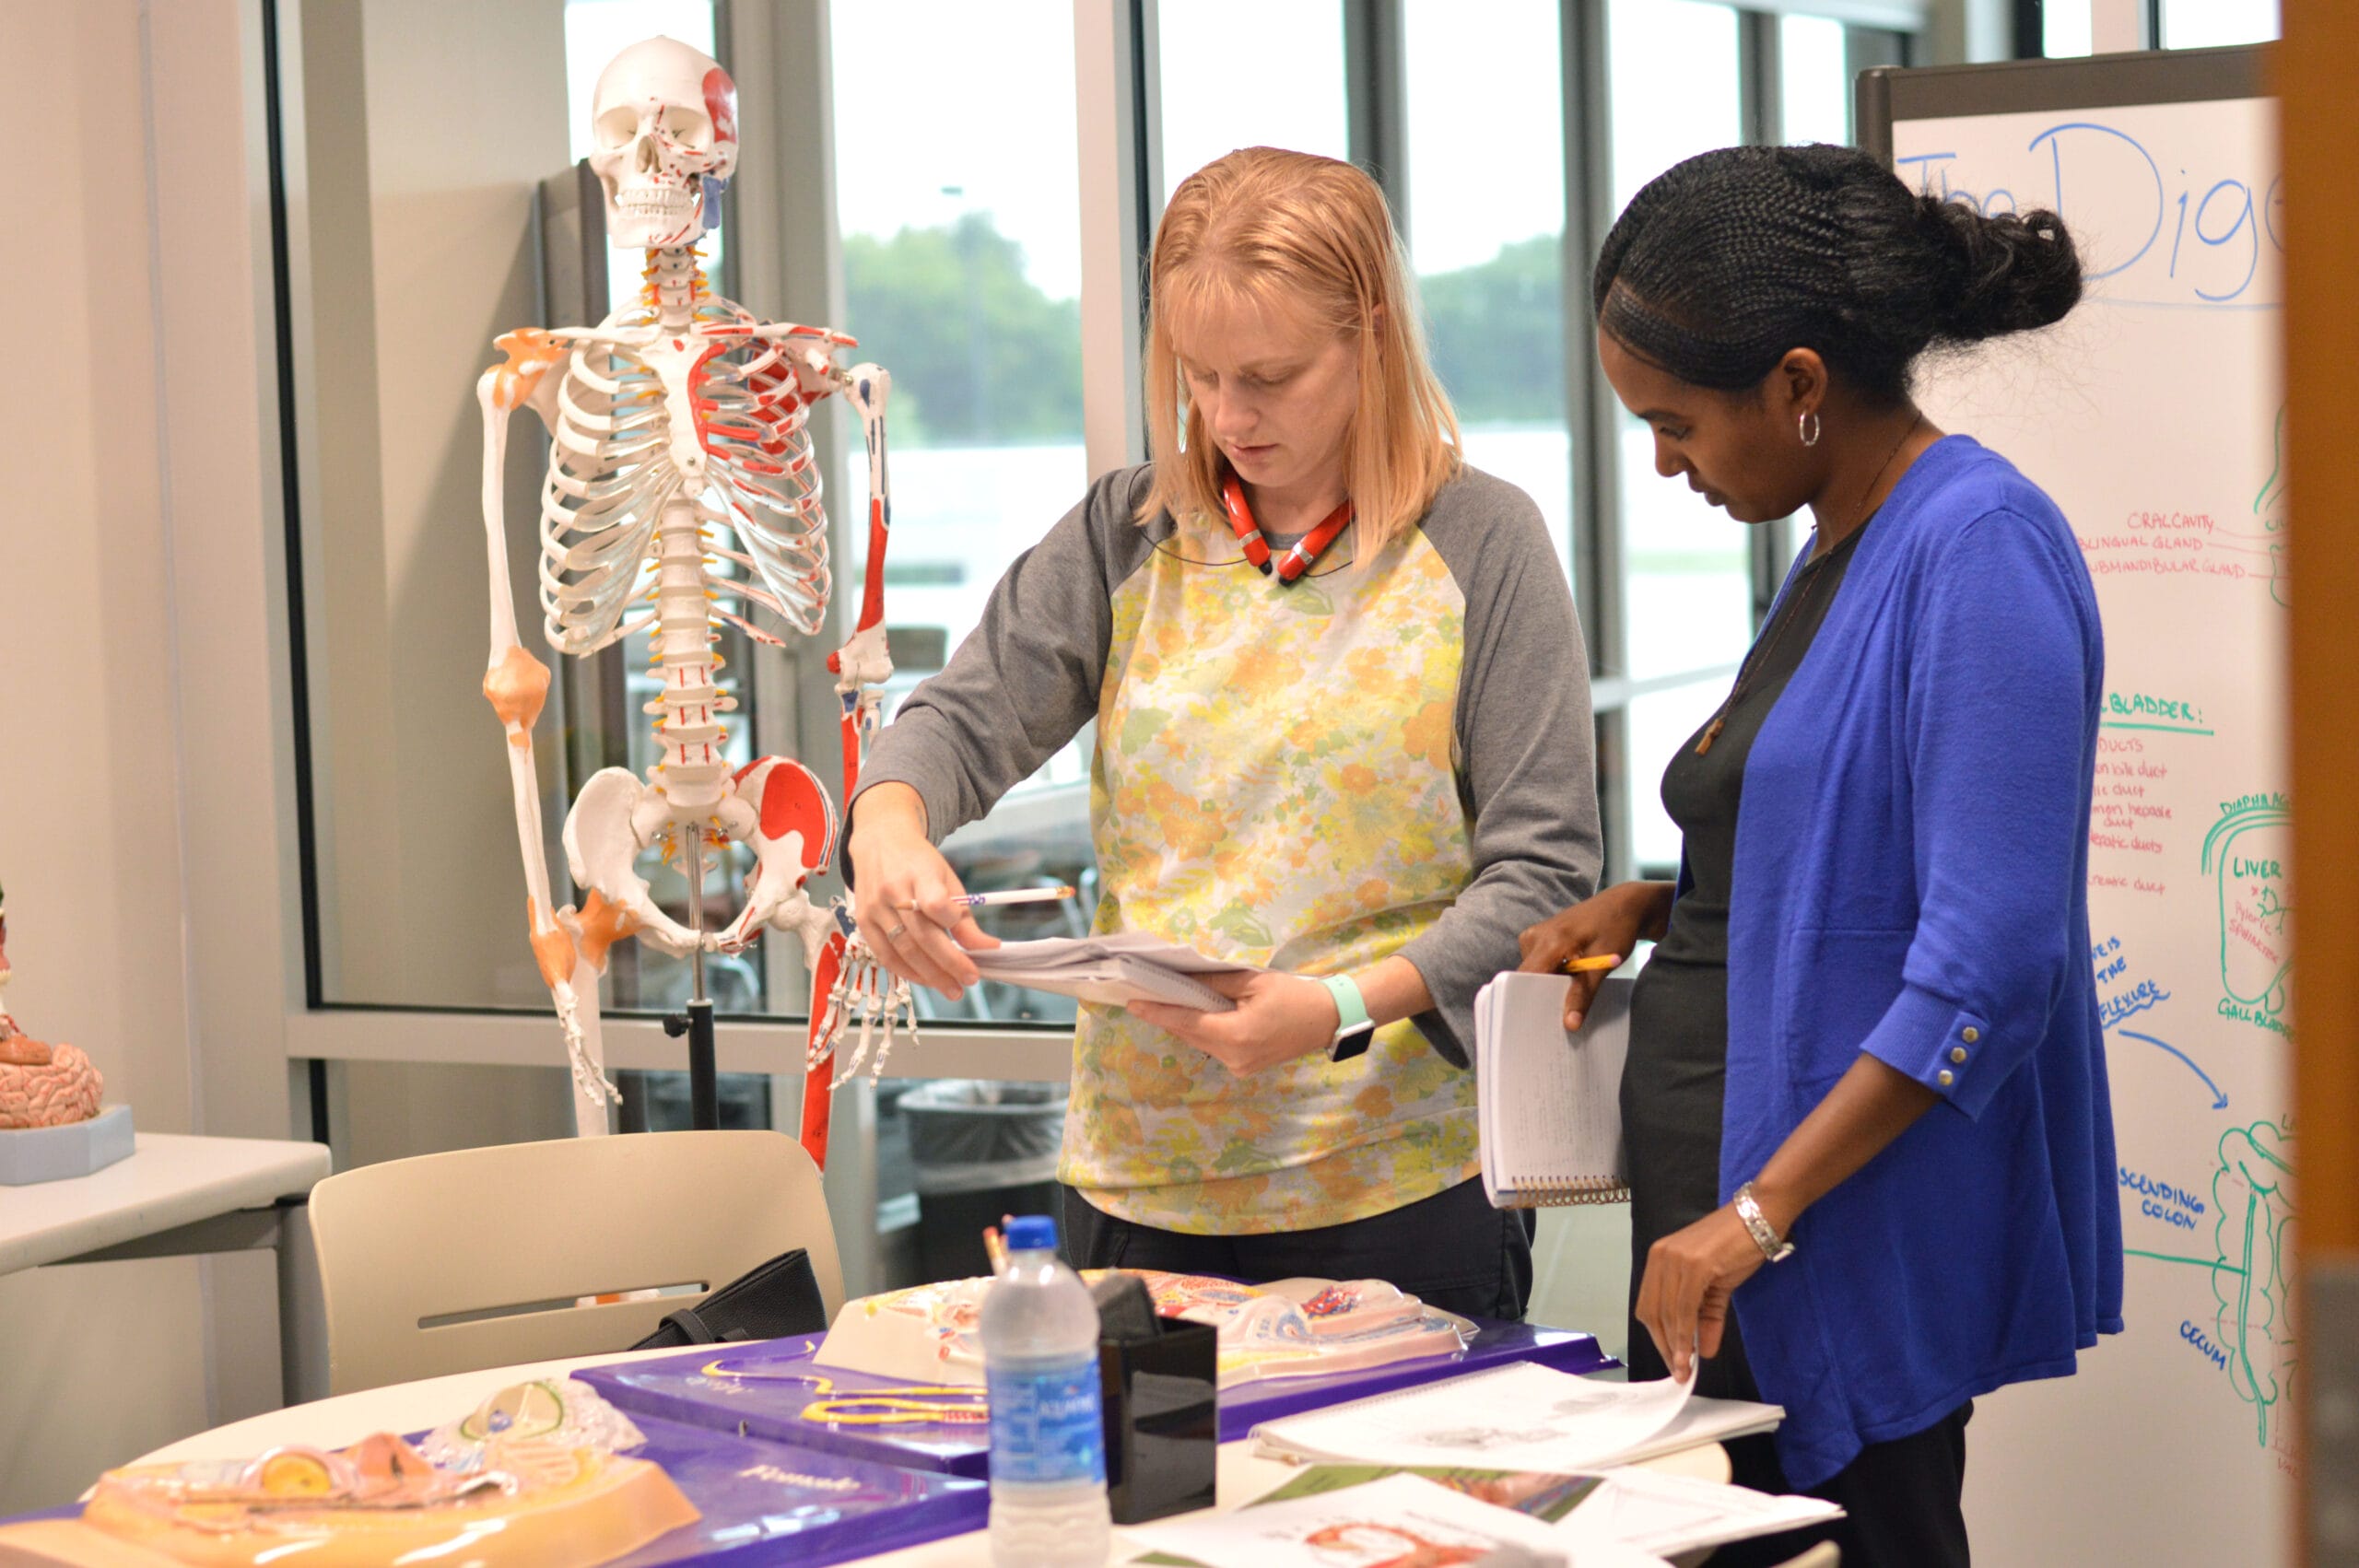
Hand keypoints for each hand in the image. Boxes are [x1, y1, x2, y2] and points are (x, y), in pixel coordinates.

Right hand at [844, 784, 998, 1000]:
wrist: (879, 842)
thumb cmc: (918, 862)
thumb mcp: (947, 878)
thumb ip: (963, 915)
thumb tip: (987, 948)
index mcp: (918, 873)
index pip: (935, 903)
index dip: (953, 924)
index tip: (976, 942)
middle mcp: (892, 891)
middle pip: (921, 935)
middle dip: (949, 964)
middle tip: (970, 980)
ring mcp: (874, 908)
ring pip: (903, 950)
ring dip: (930, 976)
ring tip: (952, 989)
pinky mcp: (863, 922)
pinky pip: (885, 955)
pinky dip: (907, 972)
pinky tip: (926, 980)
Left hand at [1127, 971, 1339, 1076]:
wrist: (1328, 1020)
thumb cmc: (1295, 995)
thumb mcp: (1253, 981)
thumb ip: (1216, 981)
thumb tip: (1184, 977)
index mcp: (1234, 1035)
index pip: (1186, 1021)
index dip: (1157, 1012)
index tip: (1132, 1004)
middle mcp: (1232, 1057)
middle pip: (1189, 1034)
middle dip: (1167, 1016)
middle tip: (1143, 996)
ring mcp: (1239, 1066)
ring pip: (1200, 1042)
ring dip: (1184, 1023)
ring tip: (1164, 1001)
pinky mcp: (1244, 1067)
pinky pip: (1214, 1047)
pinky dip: (1202, 1031)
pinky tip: (1195, 1014)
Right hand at [1517, 881, 1670, 1029]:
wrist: (1623, 905)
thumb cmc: (1616, 930)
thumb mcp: (1603, 964)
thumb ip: (1584, 994)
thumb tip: (1570, 1025)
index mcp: (1549, 941)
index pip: (1526, 977)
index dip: (1529, 1000)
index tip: (1541, 1022)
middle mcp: (1534, 936)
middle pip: (1528, 976)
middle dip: (1542, 996)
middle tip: (1560, 1016)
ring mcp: (1535, 935)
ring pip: (1534, 972)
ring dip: (1549, 986)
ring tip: (1568, 997)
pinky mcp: (1539, 937)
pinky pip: (1539, 964)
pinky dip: (1552, 975)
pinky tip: (1568, 980)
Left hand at [1633, 1203, 1776, 1381]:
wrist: (1759, 1218)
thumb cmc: (1738, 1247)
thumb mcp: (1717, 1288)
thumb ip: (1707, 1318)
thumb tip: (1702, 1352)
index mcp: (1659, 1259)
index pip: (1649, 1305)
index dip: (1657, 1336)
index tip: (1670, 1360)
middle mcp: (1660, 1257)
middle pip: (1652, 1311)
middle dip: (1663, 1345)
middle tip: (1678, 1372)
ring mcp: (1675, 1259)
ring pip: (1667, 1312)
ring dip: (1675, 1345)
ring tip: (1684, 1368)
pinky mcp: (1693, 1264)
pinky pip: (1684, 1307)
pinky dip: (1685, 1333)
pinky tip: (1691, 1351)